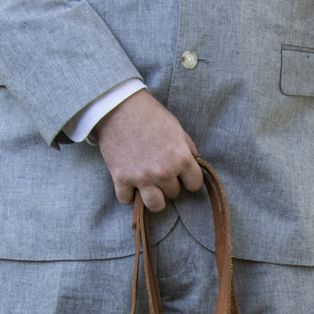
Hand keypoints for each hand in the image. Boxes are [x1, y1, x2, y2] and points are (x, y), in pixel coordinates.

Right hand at [93, 90, 202, 211]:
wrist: (118, 107)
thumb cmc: (150, 115)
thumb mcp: (177, 129)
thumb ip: (187, 149)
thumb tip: (194, 163)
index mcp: (181, 159)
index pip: (194, 185)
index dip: (188, 179)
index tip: (181, 175)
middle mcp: (164, 172)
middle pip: (174, 193)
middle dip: (168, 183)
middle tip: (158, 170)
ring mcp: (142, 178)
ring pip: (156, 205)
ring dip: (153, 197)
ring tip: (149, 186)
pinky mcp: (121, 179)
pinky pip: (127, 200)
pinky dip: (128, 194)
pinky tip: (129, 185)